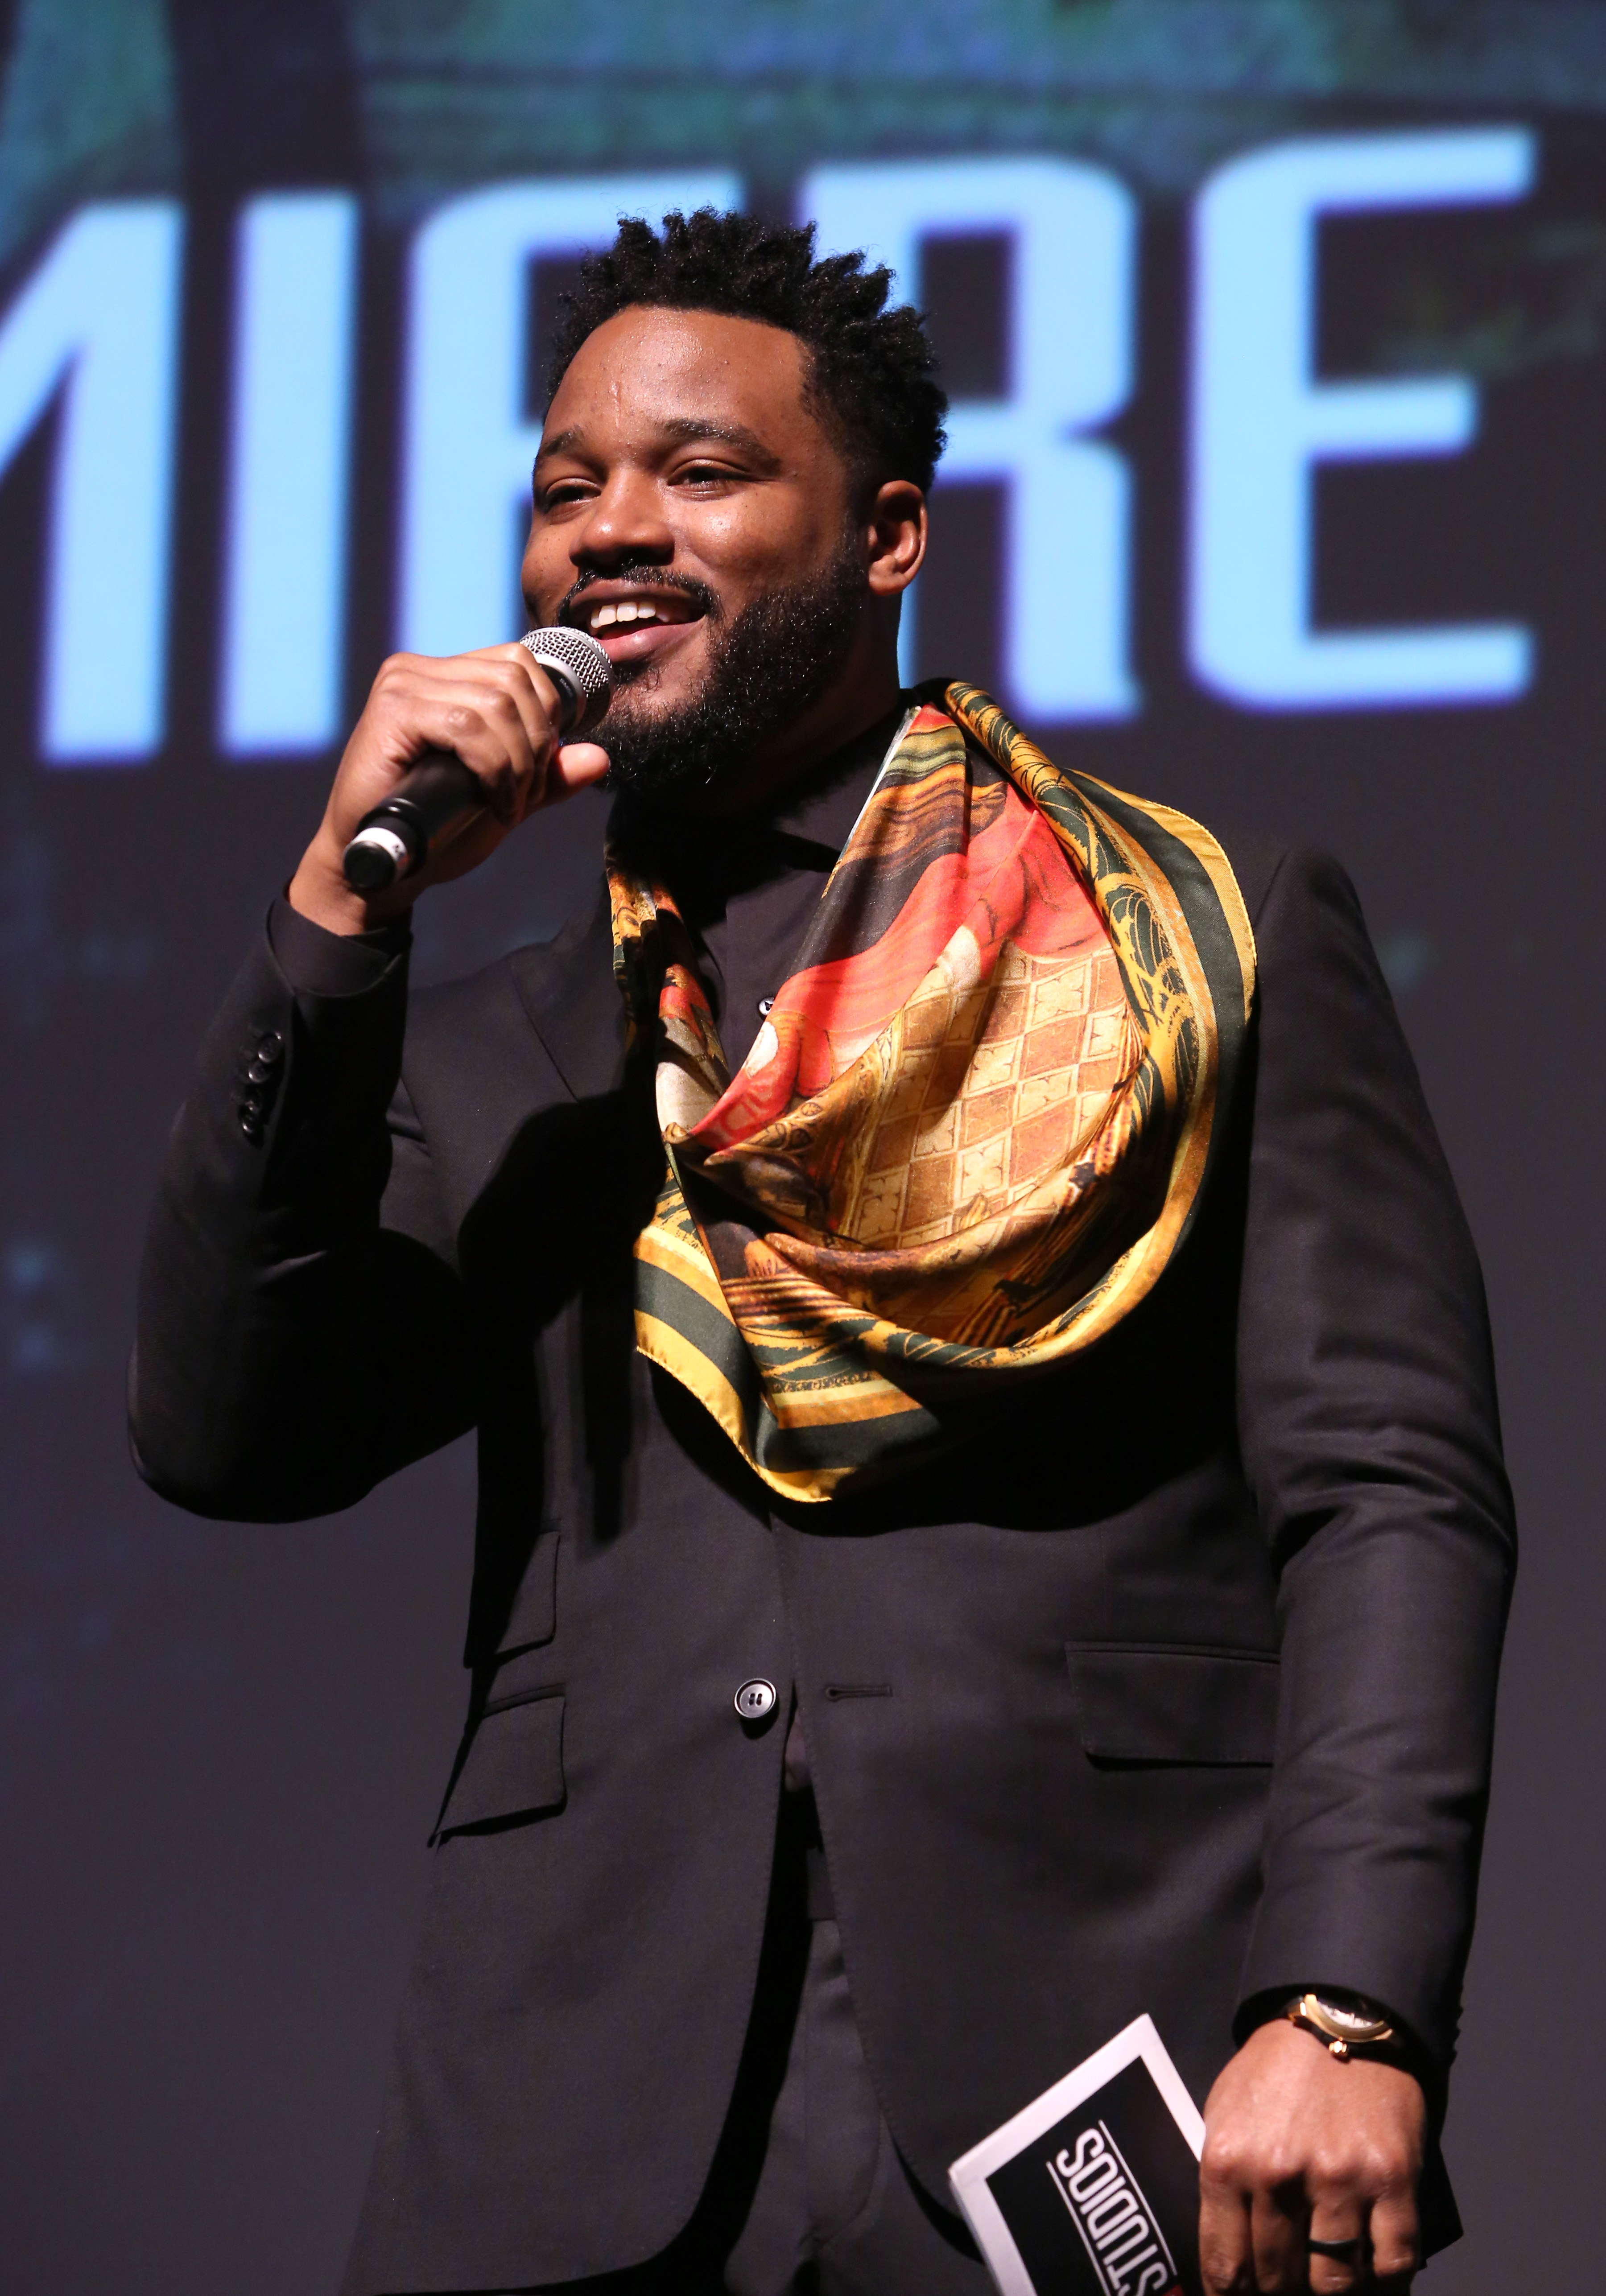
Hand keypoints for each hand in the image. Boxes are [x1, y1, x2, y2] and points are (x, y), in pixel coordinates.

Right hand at [287, 643, 611, 933]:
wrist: (384, 870)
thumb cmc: (436, 833)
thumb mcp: (506, 797)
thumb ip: (548, 776)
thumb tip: (599, 758)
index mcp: (446, 676)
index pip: (519, 663)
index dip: (546, 716)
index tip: (540, 775)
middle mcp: (419, 669)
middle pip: (514, 679)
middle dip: (536, 744)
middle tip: (525, 797)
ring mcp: (402, 685)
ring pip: (496, 703)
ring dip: (518, 763)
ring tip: (508, 805)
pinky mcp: (391, 711)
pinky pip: (467, 725)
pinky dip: (494, 767)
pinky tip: (492, 801)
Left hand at [1199, 2019, 1425, 2292]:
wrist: (1339, 2016)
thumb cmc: (1276, 2070)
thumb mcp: (1223, 2115)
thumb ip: (1222, 2186)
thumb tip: (1225, 2261)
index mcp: (1228, 2160)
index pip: (1225, 2267)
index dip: (1235, 2295)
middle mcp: (1279, 2175)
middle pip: (1278, 2281)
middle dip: (1282, 2290)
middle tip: (1290, 2277)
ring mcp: (1340, 2179)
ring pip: (1335, 2285)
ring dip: (1331, 2288)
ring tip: (1328, 2273)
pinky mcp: (1392, 2178)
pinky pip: (1393, 2264)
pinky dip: (1386, 2281)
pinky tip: (1374, 2272)